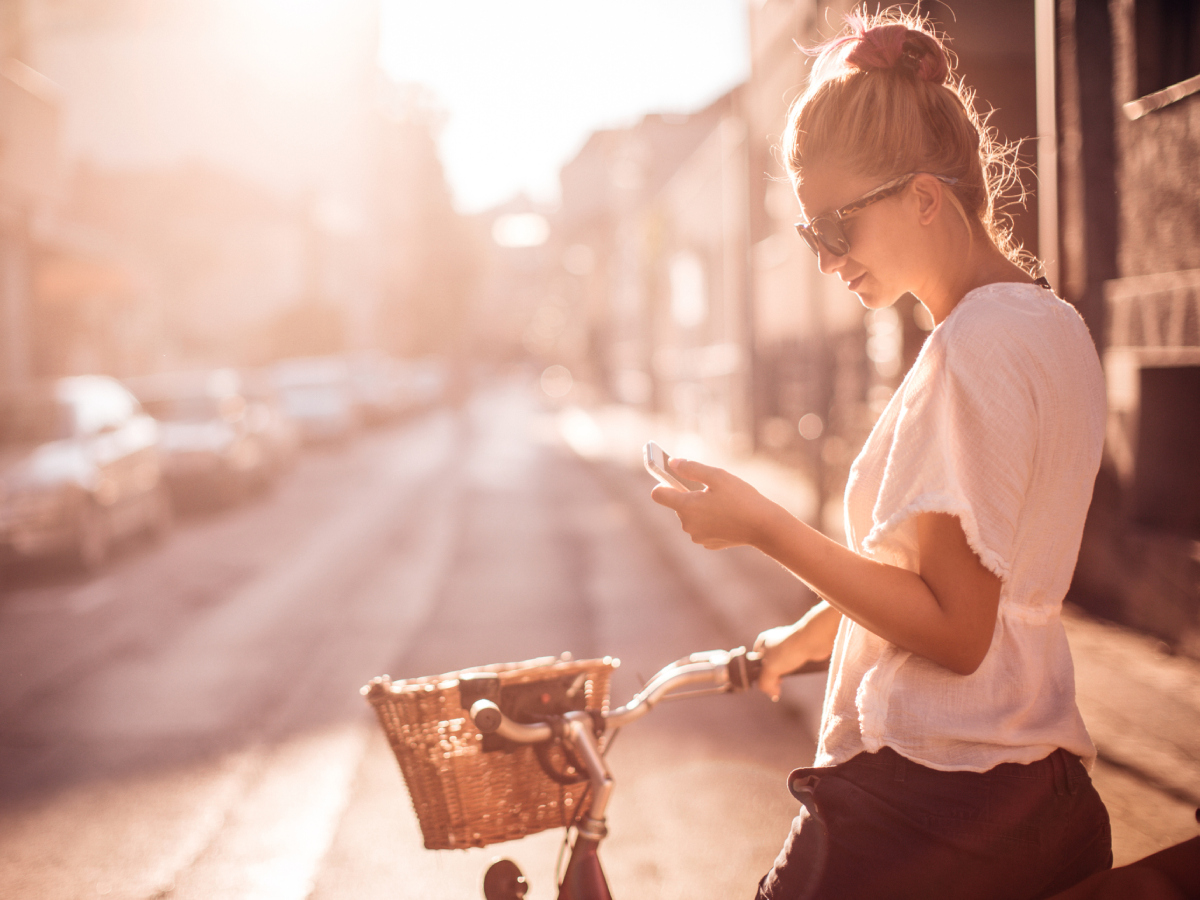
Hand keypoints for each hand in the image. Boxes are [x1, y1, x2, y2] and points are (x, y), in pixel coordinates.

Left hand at [649, 458, 782, 549]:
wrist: (764, 526)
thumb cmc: (741, 498)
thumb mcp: (717, 476)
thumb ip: (691, 468)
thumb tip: (672, 463)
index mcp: (686, 506)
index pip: (658, 494)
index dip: (663, 483)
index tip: (672, 477)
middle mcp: (687, 524)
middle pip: (678, 505)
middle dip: (689, 495)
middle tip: (711, 489)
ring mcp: (697, 536)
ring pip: (691, 516)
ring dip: (701, 508)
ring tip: (723, 503)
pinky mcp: (708, 543)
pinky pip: (702, 527)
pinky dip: (710, 521)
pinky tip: (727, 516)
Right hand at [752, 609, 836, 700]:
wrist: (813, 640)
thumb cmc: (789, 651)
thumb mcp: (770, 669)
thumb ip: (765, 683)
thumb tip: (773, 695)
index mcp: (763, 642)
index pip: (755, 662)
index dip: (760, 675)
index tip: (767, 683)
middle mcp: (774, 642)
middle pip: (769, 664)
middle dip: (773, 675)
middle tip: (779, 682)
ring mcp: (788, 645)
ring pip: (783, 663)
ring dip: (785, 673)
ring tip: (787, 678)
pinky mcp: (801, 649)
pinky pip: (794, 661)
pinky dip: (795, 669)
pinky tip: (798, 671)